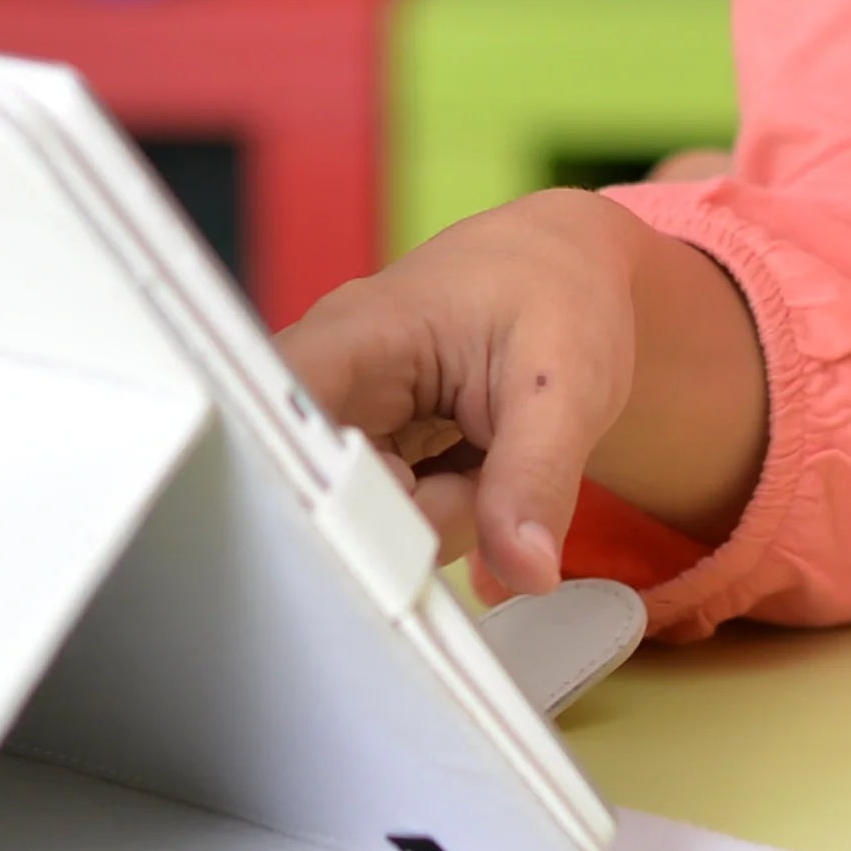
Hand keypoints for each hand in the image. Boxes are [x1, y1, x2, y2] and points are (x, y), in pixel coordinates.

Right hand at [274, 187, 768, 596]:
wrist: (566, 278)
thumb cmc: (559, 298)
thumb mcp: (566, 385)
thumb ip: (537, 479)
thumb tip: (525, 573)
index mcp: (357, 335)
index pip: (283, 413)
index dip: (304, 482)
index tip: (364, 533)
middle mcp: (332, 380)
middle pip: (328, 495)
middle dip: (413, 519)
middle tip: (481, 473)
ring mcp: (347, 422)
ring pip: (367, 524)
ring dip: (440, 519)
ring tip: (485, 458)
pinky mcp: (367, 454)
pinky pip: (393, 524)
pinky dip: (444, 518)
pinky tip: (472, 471)